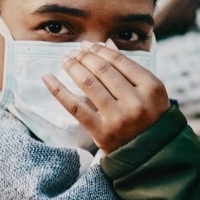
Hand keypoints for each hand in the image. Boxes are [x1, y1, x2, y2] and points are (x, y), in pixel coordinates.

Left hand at [42, 41, 169, 152]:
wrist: (150, 155)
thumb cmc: (150, 118)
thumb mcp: (151, 93)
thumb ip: (131, 69)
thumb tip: (106, 44)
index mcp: (152, 88)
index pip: (120, 61)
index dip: (100, 50)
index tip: (88, 46)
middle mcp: (137, 102)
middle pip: (103, 70)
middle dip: (84, 56)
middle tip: (73, 51)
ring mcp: (119, 119)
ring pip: (89, 84)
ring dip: (73, 67)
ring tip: (65, 59)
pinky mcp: (103, 133)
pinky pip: (76, 107)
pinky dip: (58, 90)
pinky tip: (47, 77)